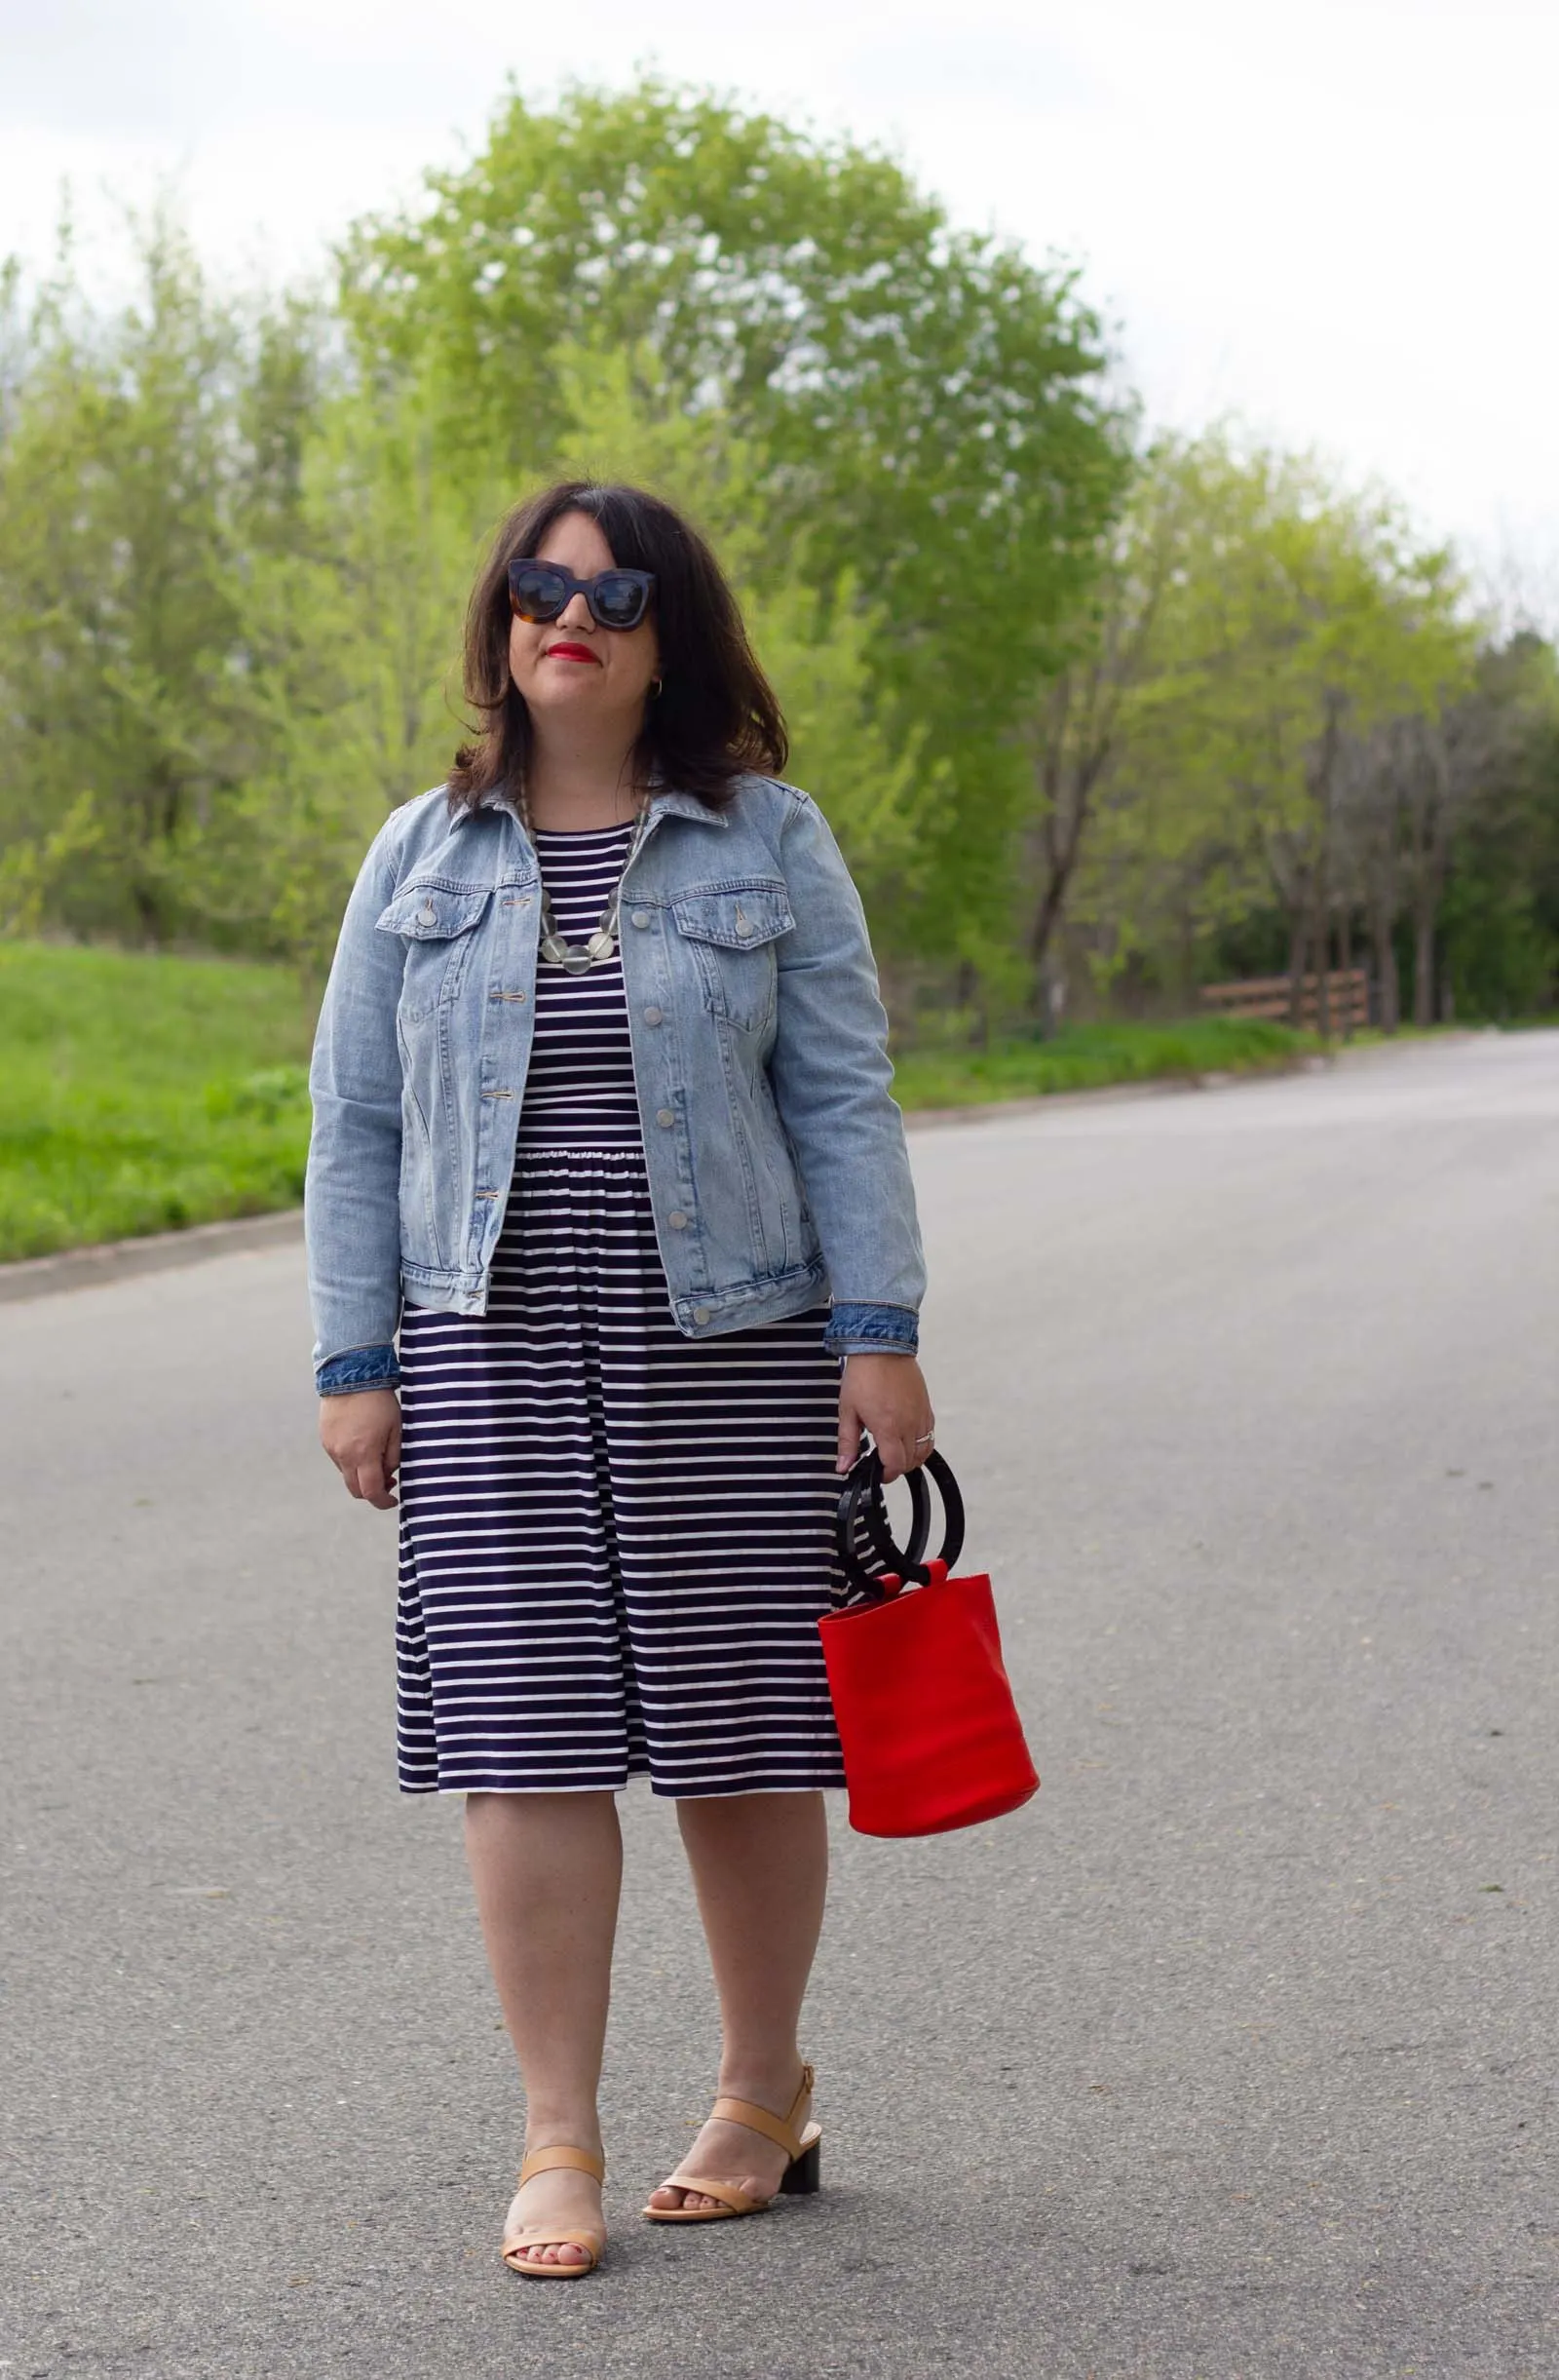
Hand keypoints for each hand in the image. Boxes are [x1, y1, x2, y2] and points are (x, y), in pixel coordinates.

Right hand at [319, 1387, 401, 1508]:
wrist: (350, 1375)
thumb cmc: (379, 1400)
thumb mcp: (396, 1428)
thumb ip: (393, 1456)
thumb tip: (389, 1474)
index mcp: (363, 1453)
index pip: (371, 1492)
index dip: (383, 1501)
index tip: (393, 1500)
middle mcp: (343, 1455)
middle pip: (355, 1489)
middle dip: (372, 1490)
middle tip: (387, 1480)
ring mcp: (331, 1448)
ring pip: (346, 1474)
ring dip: (360, 1474)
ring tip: (375, 1455)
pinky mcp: (325, 1439)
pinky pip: (338, 1459)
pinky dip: (351, 1460)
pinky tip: (362, 1442)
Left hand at [835, 1353, 934, 1482]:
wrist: (882, 1347)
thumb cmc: (863, 1376)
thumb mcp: (848, 1411)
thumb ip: (847, 1443)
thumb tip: (844, 1466)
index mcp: (888, 1427)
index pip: (895, 1464)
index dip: (886, 1475)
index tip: (877, 1474)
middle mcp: (909, 1424)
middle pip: (911, 1461)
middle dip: (896, 1467)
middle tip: (882, 1463)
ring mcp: (920, 1415)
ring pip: (924, 1450)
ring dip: (911, 1458)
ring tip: (895, 1452)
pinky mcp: (926, 1407)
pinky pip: (930, 1435)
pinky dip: (921, 1443)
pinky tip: (906, 1439)